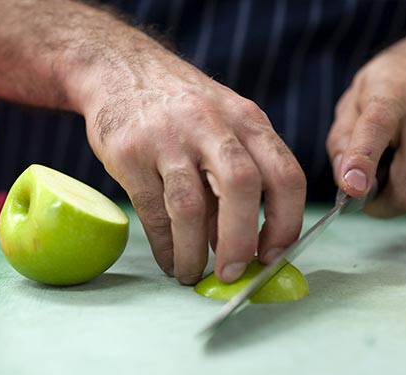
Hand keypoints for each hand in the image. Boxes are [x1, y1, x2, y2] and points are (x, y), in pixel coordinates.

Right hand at [78, 38, 305, 283]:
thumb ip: (239, 174)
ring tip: (192, 274)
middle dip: (241, 241)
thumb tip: (242, 245)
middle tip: (233, 274)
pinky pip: (152, 211)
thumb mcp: (223, 122)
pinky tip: (169, 259)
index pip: (284, 175)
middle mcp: (211, 125)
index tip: (273, 255)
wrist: (120, 69)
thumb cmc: (180, 108)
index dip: (286, 223)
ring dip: (194, 251)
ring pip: (191, 206)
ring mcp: (167, 138)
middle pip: (241, 188)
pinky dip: (164, 245)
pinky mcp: (130, 153)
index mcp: (247, 119)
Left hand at [327, 26, 405, 216]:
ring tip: (397, 157)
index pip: (376, 131)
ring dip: (401, 188)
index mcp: (391, 100)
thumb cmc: (388, 84)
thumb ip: (341, 141)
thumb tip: (344, 183)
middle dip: (381, 204)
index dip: (362, 162)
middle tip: (365, 193)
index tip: (353, 188)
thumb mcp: (353, 102)